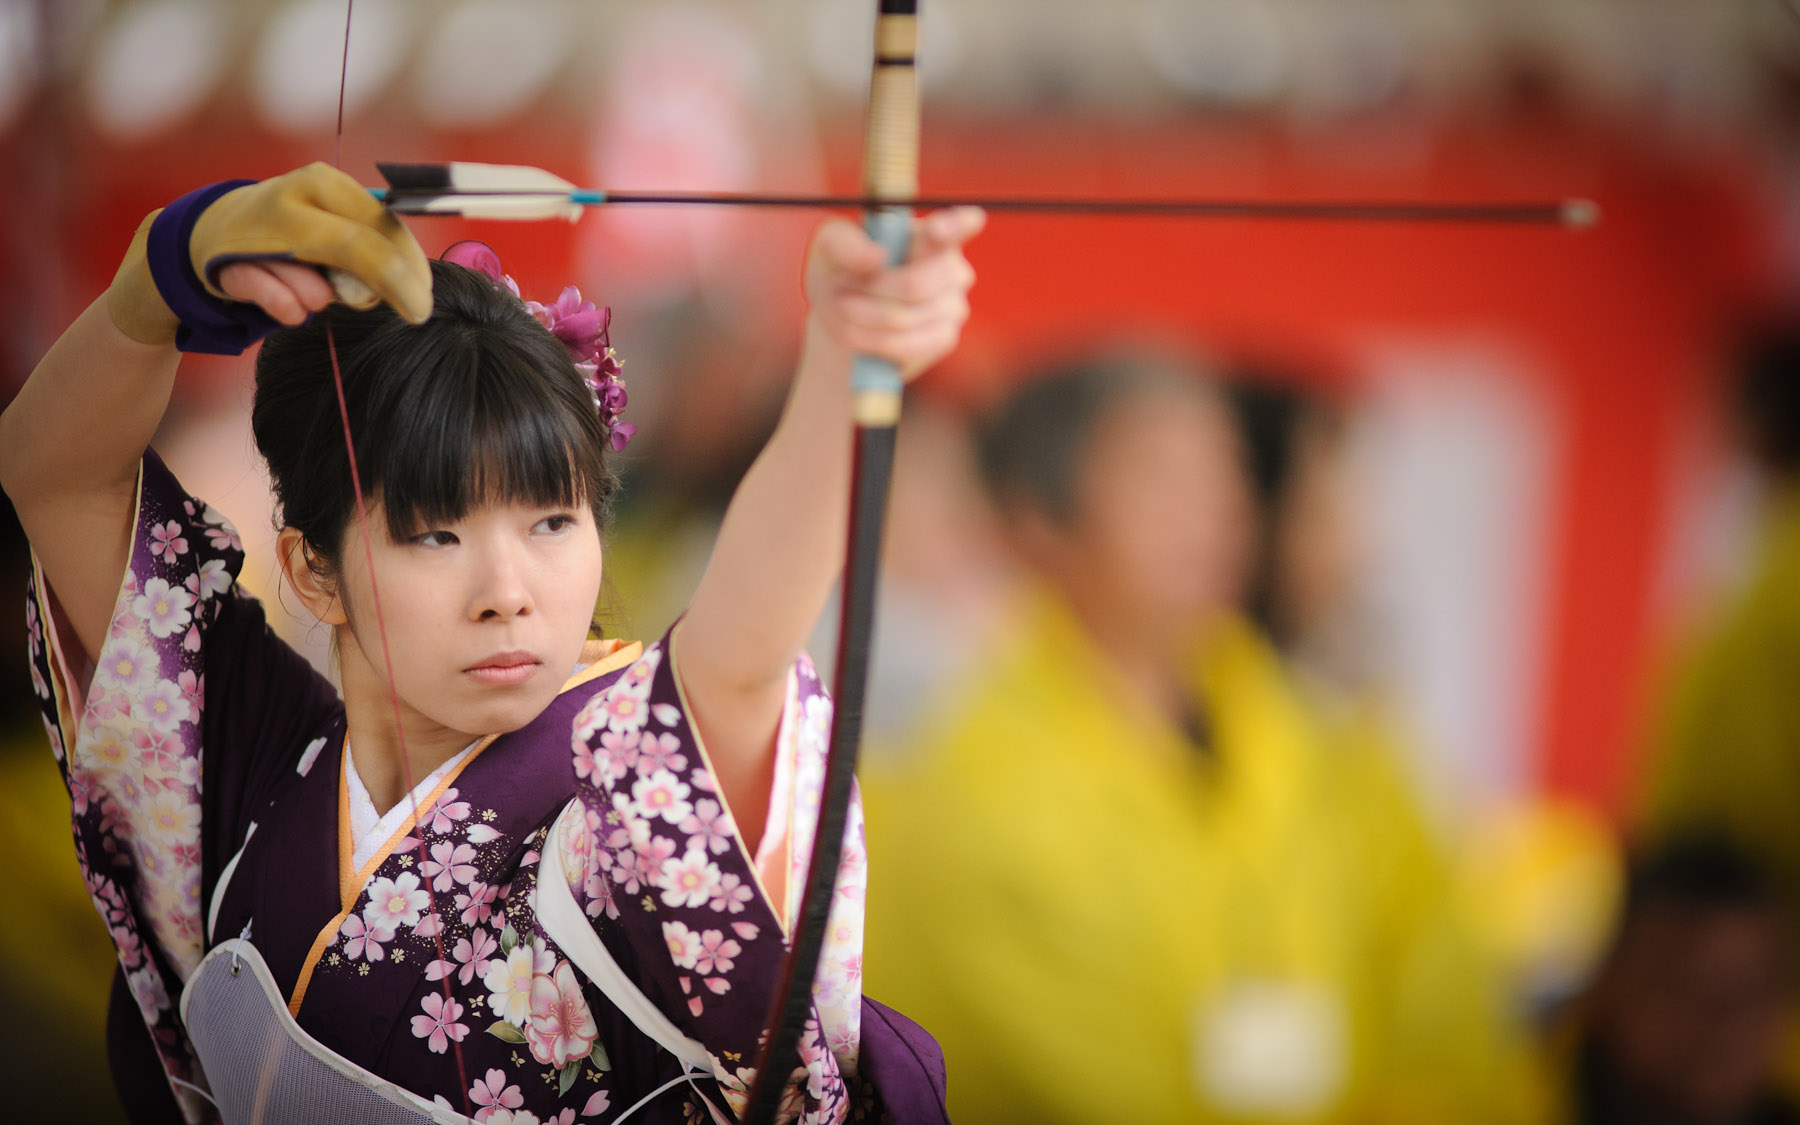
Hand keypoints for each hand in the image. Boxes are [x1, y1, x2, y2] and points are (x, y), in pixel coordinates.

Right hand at [200, 162, 431, 324]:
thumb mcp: (334, 225)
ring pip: (321, 289)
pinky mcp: (235, 264)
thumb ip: (373, 244)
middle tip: (416, 313)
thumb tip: (415, 282)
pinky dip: (292, 310)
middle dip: (391, 287)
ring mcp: (263, 227)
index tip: (427, 296)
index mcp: (327, 183)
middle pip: (361, 249)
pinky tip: (287, 302)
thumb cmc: (290, 233)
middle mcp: (298, 195)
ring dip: (323, 298)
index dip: (411, 264)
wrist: (209, 233)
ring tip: (305, 284)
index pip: (383, 224)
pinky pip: (287, 305)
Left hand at [803, 207, 984, 380]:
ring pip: (906, 317)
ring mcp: (954, 304)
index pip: (957, 226)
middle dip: (869, 291)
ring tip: (845, 308)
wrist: (841, 319)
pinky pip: (911, 344)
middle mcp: (951, 266)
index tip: (939, 228)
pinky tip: (856, 334)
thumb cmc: (841, 272)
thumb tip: (877, 257)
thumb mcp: (830, 247)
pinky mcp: (945, 337)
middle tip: (841, 290)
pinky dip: (875, 340)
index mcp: (930, 234)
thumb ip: (846, 244)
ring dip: (864, 316)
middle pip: (914, 285)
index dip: (956, 225)